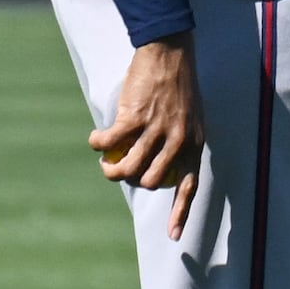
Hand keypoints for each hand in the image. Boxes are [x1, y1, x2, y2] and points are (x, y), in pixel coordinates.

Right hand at [92, 37, 204, 238]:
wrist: (170, 52)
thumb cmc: (177, 84)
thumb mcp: (188, 116)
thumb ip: (177, 140)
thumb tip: (156, 165)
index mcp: (193, 143)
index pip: (188, 186)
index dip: (180, 213)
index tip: (173, 237)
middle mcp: (177, 141)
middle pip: (150, 180)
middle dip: (132, 181)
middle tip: (119, 171)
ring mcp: (156, 130)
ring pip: (128, 167)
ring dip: (111, 169)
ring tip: (105, 163)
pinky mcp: (135, 117)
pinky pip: (110, 142)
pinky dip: (98, 143)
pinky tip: (95, 140)